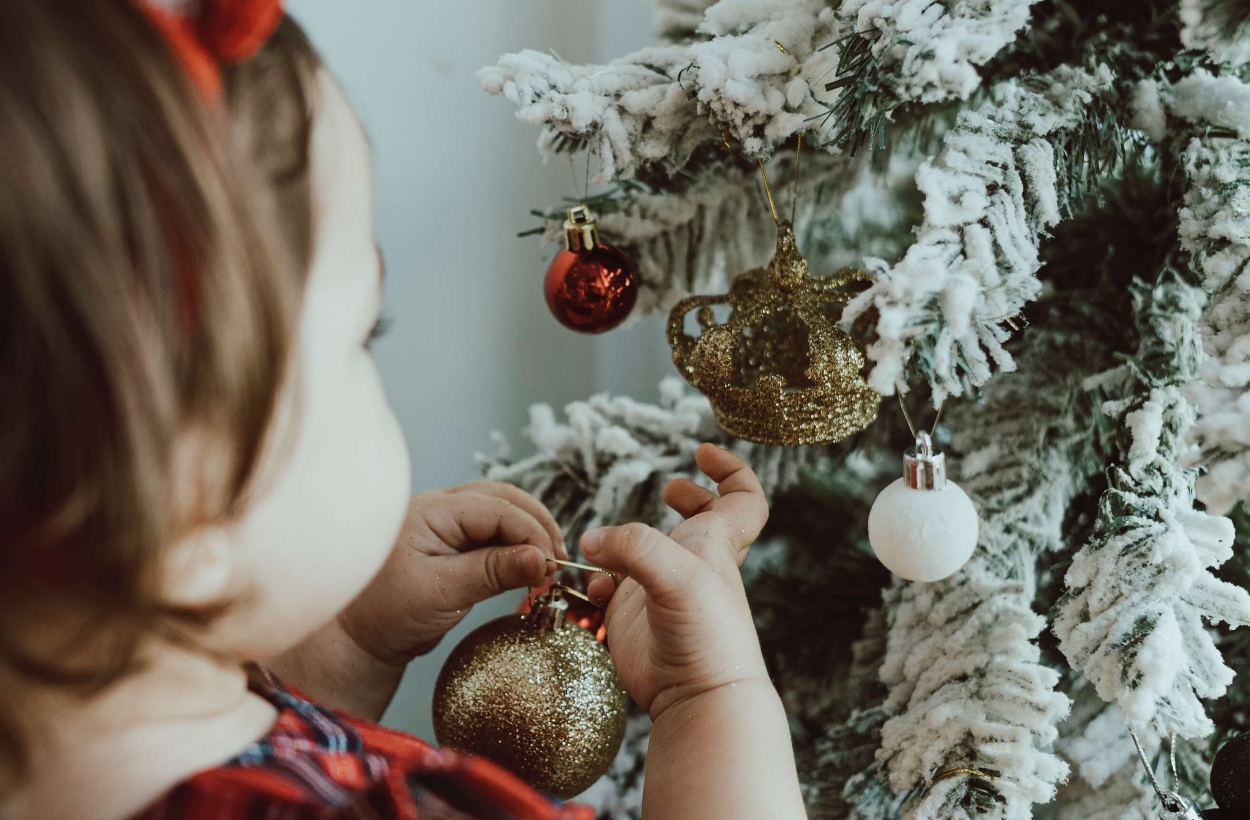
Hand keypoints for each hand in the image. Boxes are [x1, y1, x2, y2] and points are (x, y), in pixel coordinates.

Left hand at [340, 481, 566, 664]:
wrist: (356, 639)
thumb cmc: (385, 614)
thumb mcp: (442, 593)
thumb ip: (492, 572)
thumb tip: (540, 559)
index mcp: (433, 511)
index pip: (499, 508)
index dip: (532, 533)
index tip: (551, 565)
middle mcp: (441, 508)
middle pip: (505, 499)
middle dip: (537, 525)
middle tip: (558, 561)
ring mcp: (447, 524)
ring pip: (502, 513)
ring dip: (530, 533)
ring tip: (548, 563)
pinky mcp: (453, 544)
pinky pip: (493, 533)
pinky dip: (516, 546)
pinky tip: (529, 566)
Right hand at [580, 444, 769, 721]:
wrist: (697, 698)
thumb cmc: (706, 635)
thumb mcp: (677, 576)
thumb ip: (633, 547)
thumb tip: (590, 540)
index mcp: (715, 544)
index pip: (743, 498)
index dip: (731, 469)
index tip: (703, 453)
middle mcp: (692, 564)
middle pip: (703, 521)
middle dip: (687, 500)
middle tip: (668, 491)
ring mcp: (662, 590)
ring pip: (644, 553)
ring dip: (618, 543)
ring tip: (603, 548)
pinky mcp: (633, 617)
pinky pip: (610, 587)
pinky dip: (595, 581)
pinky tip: (594, 590)